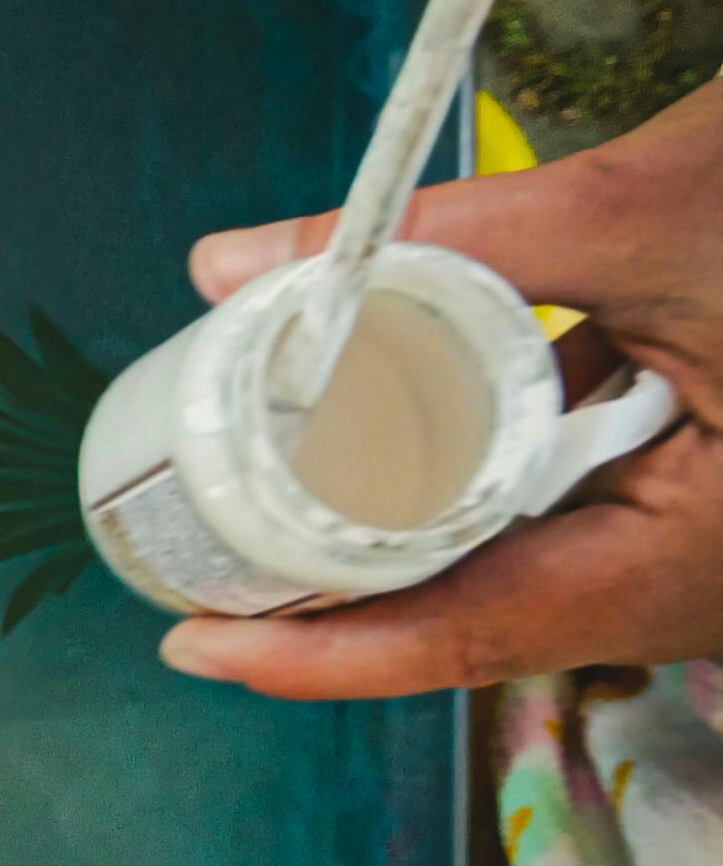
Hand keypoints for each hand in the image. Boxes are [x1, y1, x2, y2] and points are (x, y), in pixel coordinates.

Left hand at [162, 73, 722, 697]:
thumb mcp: (648, 209)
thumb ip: (450, 241)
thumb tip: (233, 268)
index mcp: (704, 559)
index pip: (477, 633)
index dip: (325, 656)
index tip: (195, 652)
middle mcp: (710, 574)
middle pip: (487, 600)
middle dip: (341, 583)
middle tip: (196, 555)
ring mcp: (715, 531)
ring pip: (526, 543)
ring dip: (402, 511)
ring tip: (259, 482)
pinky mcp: (718, 474)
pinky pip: (575, 486)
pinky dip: (479, 453)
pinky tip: (386, 403)